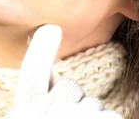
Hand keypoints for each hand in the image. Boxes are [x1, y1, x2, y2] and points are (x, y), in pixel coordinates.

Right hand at [6, 24, 122, 118]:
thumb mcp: (35, 114)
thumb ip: (40, 89)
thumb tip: (49, 30)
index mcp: (26, 114)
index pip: (32, 78)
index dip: (42, 52)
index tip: (51, 28)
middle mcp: (46, 118)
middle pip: (72, 89)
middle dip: (73, 104)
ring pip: (94, 106)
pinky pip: (112, 118)